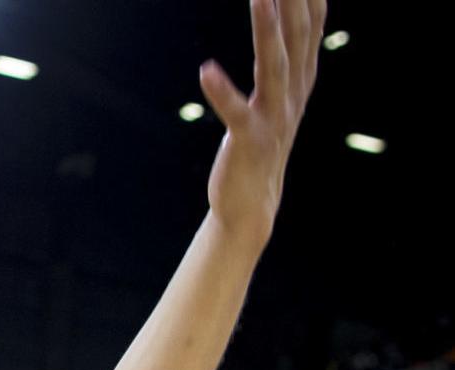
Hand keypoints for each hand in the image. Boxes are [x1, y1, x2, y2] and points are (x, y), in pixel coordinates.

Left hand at [199, 0, 324, 241]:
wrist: (252, 203)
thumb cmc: (261, 141)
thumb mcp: (280, 95)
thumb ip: (285, 55)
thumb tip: (285, 12)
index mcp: (300, 80)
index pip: (310, 27)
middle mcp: (292, 94)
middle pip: (296, 39)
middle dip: (293, 2)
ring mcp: (274, 118)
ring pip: (274, 67)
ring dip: (267, 32)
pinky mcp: (249, 141)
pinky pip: (236, 113)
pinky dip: (222, 92)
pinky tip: (206, 71)